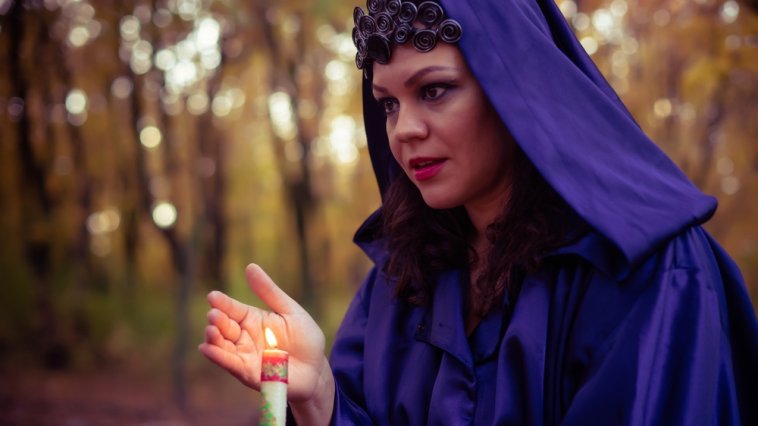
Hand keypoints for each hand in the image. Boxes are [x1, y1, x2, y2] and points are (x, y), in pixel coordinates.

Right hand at [198, 263, 334, 416]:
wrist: (316, 369)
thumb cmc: (305, 339)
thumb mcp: (289, 311)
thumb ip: (269, 292)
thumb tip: (250, 267)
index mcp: (253, 319)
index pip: (234, 309)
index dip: (222, 303)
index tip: (212, 296)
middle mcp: (245, 337)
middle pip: (225, 327)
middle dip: (217, 320)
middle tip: (214, 315)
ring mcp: (244, 355)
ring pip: (222, 345)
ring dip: (213, 338)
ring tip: (211, 330)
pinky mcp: (247, 372)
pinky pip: (230, 364)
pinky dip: (217, 357)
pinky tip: (206, 348)